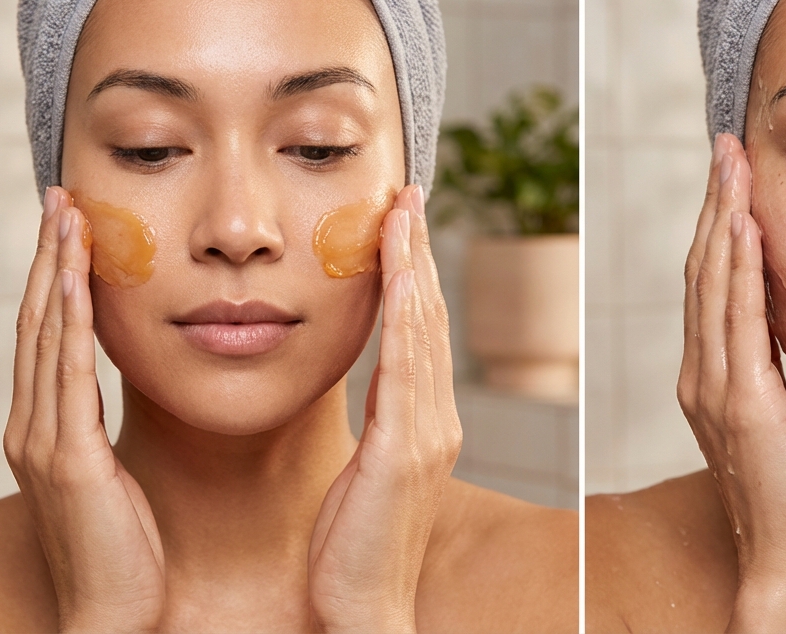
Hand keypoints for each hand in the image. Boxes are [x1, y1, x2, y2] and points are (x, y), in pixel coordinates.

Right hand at [4, 187, 166, 631]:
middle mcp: (33, 427)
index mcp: (46, 429)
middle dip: (47, 257)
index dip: (54, 277)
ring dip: (55, 272)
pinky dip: (67, 322)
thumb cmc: (126, 550)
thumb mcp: (111, 474)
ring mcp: (42, 442)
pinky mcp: (67, 461)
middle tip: (61, 197)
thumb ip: (103, 427)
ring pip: (45, 337)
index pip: (47, 335)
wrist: (113, 615)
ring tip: (68, 216)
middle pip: (36, 322)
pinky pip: (67, 376)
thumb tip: (119, 385)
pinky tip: (76, 280)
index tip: (70, 226)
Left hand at [307, 185, 461, 633]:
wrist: (361, 614)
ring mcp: (427, 433)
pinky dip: (408, 313)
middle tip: (406, 194)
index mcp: (422, 423)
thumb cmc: (350, 551)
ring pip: (424, 331)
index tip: (399, 223)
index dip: (413, 274)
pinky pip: (408, 366)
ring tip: (402, 211)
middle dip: (418, 253)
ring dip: (413, 266)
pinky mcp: (407, 449)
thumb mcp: (363, 474)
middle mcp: (435, 420)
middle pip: (430, 319)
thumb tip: (370, 387)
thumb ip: (377, 425)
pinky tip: (400, 274)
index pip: (419, 332)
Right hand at [676, 134, 785, 633]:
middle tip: (726, 145)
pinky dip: (737, 268)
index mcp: (714, 377)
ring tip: (732, 163)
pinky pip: (737, 321)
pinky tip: (745, 225)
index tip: (732, 175)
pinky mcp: (741, 405)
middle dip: (714, 203)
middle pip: (703, 270)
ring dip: (720, 218)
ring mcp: (714, 389)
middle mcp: (702, 375)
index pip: (712, 284)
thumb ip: (781, 372)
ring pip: (712, 284)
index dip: (718, 225)